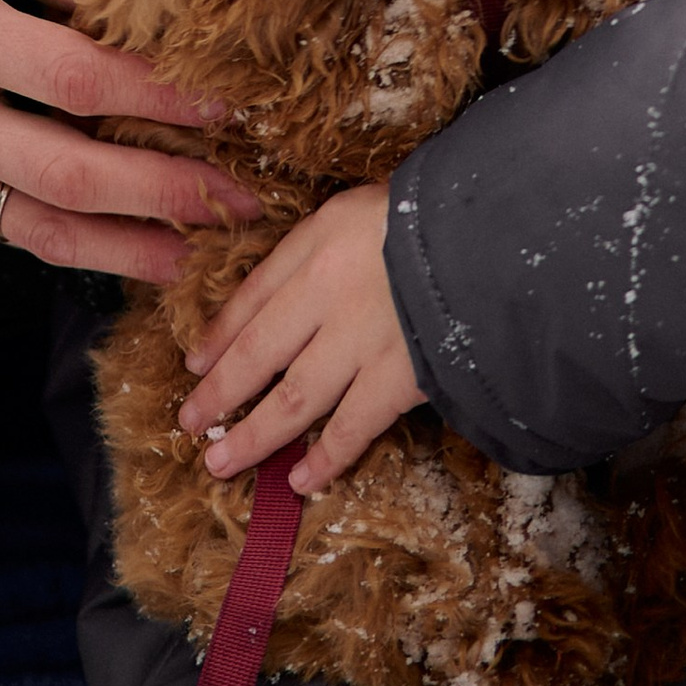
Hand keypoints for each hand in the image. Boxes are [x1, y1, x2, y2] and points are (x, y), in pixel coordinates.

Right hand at [0, 0, 256, 284]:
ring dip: (128, 246)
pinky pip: (2, 231)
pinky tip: (129, 251)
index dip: (156, 94)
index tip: (227, 101)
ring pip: (36, 226)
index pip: (71, 75)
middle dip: (164, 192)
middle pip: (65, 170)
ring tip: (206, 252)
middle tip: (246, 197)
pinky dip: (72, 248)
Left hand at [180, 183, 420, 493]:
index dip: (219, 334)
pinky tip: (299, 479)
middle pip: (258, 353)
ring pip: (294, 399)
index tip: (196, 363)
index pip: (253, 296)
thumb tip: (284, 294)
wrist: (495, 233)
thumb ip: (321, 248)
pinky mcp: (399, 377)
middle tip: (189, 423)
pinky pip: (353, 428)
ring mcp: (362, 340)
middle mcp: (328, 294)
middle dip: (219, 393)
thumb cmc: (431, 213)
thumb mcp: (361, 207)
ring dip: (254, 435)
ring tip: (221, 461)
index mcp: (318, 242)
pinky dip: (325, 458)